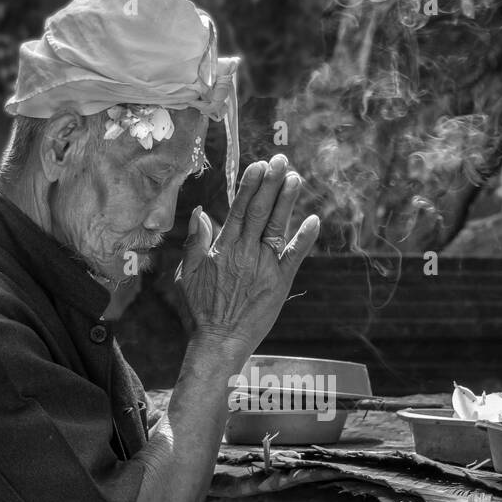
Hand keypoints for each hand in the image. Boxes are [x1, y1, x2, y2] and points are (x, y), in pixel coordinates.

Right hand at [175, 154, 318, 356]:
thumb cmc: (201, 310)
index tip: (259, 165)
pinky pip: (295, 256)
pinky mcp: (280, 283)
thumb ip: (196, 243)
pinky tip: (313, 220)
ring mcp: (264, 267)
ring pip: (278, 227)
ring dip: (287, 201)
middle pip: (261, 210)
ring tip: (295, 178)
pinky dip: (305, 238)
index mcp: (224, 248)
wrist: (220, 341)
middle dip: (271, 182)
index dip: (251, 185)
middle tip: (281, 160)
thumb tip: (200, 213)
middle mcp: (245, 252)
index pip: (240, 208)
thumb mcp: (188, 274)